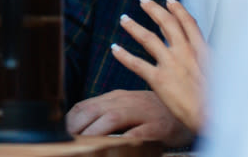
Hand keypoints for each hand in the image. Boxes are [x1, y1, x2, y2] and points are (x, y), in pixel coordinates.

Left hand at [67, 89, 193, 147]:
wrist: (189, 106)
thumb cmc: (152, 111)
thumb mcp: (126, 107)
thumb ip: (106, 113)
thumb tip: (80, 126)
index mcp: (115, 98)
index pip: (84, 105)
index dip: (69, 120)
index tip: (59, 134)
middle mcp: (125, 101)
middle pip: (93, 110)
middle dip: (75, 127)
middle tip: (66, 142)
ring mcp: (141, 113)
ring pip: (111, 119)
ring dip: (93, 133)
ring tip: (81, 145)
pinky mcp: (157, 127)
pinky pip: (137, 134)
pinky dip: (123, 142)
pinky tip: (113, 149)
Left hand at [111, 0, 207, 133]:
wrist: (217, 118)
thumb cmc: (221, 101)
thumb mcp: (220, 74)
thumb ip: (206, 61)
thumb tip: (199, 52)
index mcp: (202, 51)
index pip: (188, 23)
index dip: (178, 10)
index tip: (170, 1)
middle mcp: (186, 53)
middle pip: (167, 23)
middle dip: (154, 9)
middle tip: (143, 0)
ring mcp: (172, 65)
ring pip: (148, 38)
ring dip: (134, 27)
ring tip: (124, 19)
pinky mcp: (159, 80)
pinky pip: (136, 64)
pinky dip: (124, 55)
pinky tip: (114, 49)